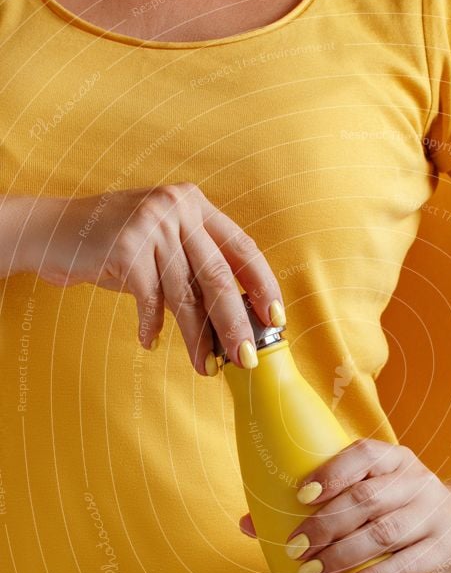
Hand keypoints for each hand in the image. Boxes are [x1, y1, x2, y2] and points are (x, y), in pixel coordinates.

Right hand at [16, 185, 284, 373]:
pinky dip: (151, 326)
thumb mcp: (163, 243)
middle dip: (236, 324)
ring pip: (186, 295)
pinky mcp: (126, 247)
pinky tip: (150, 341)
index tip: (276, 320)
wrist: (52, 230)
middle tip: (248, 358)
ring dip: (198, 338)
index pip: (243, 248)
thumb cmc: (116, 245)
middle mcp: (178, 208)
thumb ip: (196, 266)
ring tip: (206, 367)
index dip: (263, 286)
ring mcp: (152, 225)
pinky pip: (150, 300)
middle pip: (220, 277)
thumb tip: (237, 320)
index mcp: (196, 205)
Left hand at [239, 438, 450, 572]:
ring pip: (383, 533)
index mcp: (396, 461)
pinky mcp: (445, 552)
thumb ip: (321, 504)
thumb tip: (246, 524)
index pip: (364, 455)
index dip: (332, 473)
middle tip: (294, 547)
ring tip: (310, 572)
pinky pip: (405, 567)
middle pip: (367, 498)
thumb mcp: (375, 494)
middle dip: (325, 523)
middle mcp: (417, 483)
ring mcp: (433, 517)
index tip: (301, 496)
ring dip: (342, 554)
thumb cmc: (405, 510)